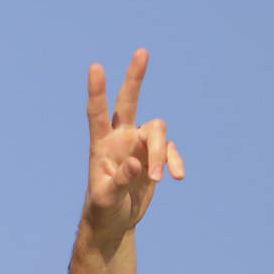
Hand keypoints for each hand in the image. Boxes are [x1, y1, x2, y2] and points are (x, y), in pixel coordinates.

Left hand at [83, 49, 184, 246]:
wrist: (115, 221)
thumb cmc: (103, 209)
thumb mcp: (107, 199)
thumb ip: (120, 181)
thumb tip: (135, 164)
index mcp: (101, 145)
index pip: (97, 114)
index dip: (97, 91)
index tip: (96, 67)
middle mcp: (120, 138)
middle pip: (129, 102)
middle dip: (135, 78)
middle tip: (142, 52)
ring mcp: (138, 145)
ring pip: (157, 131)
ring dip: (161, 153)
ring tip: (159, 179)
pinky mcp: (154, 157)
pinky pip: (170, 150)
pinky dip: (174, 161)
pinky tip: (177, 177)